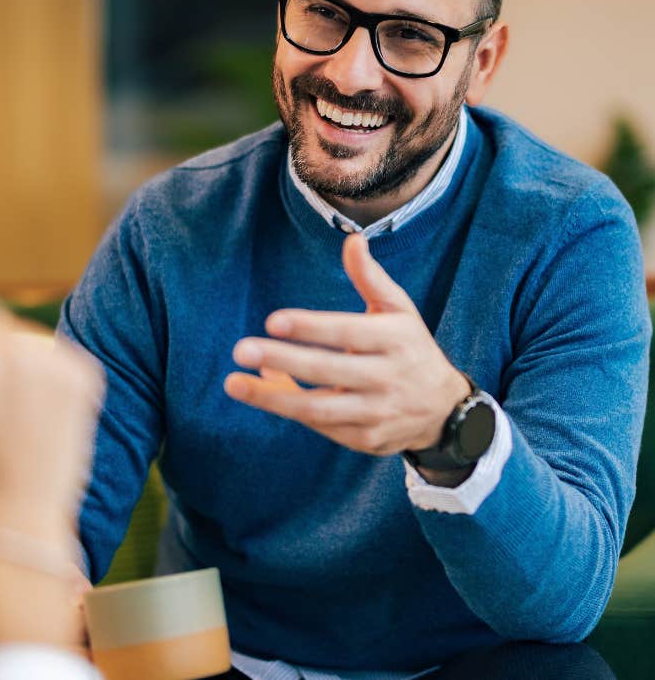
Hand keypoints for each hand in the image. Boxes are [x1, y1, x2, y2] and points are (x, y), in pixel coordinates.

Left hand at [224, 234, 470, 456]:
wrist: (444, 409)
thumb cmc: (409, 347)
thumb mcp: (400, 310)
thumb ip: (371, 278)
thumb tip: (353, 240)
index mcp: (395, 339)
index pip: (348, 332)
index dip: (311, 327)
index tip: (273, 320)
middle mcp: (388, 377)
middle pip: (329, 370)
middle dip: (283, 360)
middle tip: (240, 350)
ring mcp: (377, 412)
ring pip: (320, 408)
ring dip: (273, 397)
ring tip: (234, 383)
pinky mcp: (366, 439)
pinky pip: (322, 426)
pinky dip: (291, 410)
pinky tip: (263, 391)